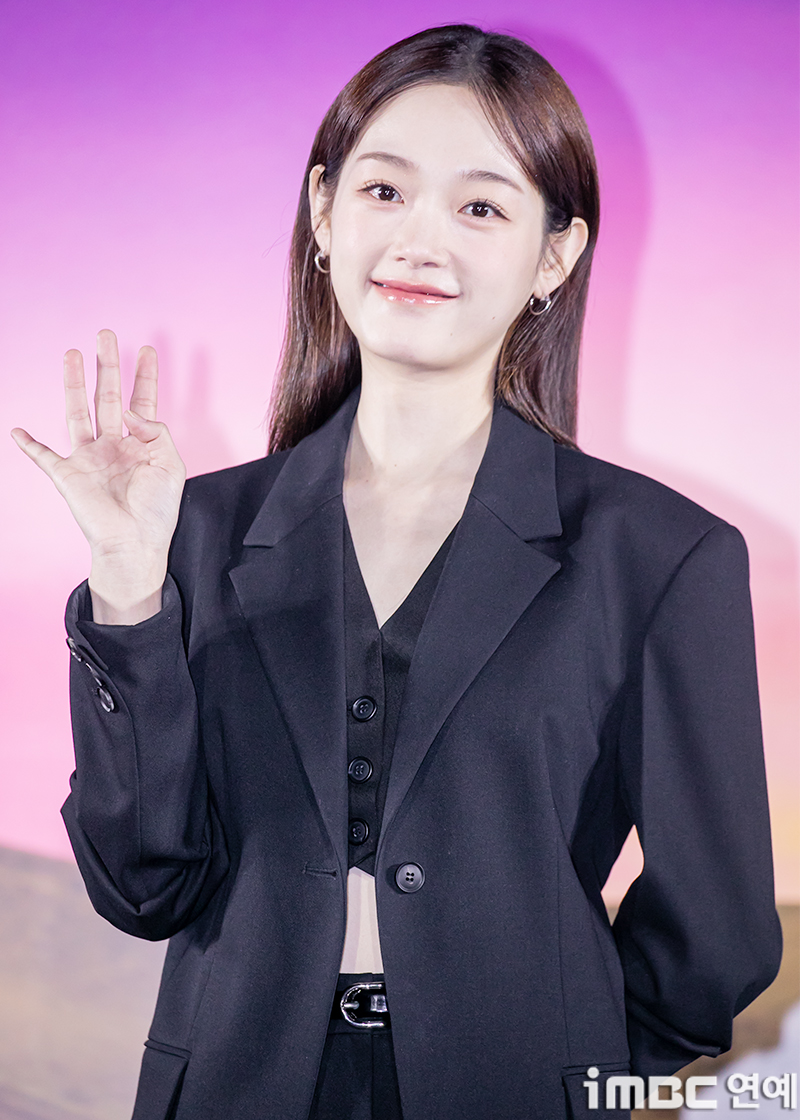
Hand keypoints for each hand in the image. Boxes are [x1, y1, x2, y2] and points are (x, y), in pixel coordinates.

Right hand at [11, 330, 185, 622]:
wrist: (135, 543)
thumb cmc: (157, 511)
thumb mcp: (171, 464)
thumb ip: (155, 431)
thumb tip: (128, 411)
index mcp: (140, 445)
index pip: (142, 402)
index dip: (144, 376)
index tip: (145, 349)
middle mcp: (113, 447)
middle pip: (107, 397)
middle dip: (107, 366)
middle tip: (105, 335)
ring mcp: (89, 459)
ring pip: (77, 411)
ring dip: (72, 383)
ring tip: (72, 353)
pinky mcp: (68, 475)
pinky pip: (43, 457)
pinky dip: (29, 444)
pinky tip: (17, 430)